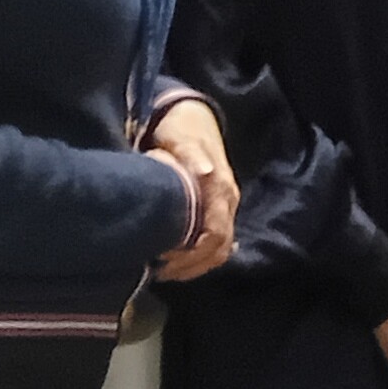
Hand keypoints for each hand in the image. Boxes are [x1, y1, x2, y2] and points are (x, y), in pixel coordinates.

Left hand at [146, 100, 236, 279]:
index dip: (191, 254)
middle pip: (219, 247)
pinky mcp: (218, 207)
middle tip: (160, 272)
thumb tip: (204, 173)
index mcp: (220, 188)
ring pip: (220, 248)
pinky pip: (217, 240)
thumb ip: (191, 154)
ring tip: (166, 270)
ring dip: (196, 264)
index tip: (163, 262)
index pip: (215, 234)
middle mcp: (228, 200)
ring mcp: (225, 204)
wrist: (190, 115)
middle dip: (191, 265)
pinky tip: (180, 260)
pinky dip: (200, 256)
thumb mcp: (181, 137)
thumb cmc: (180, 129)